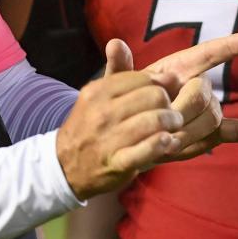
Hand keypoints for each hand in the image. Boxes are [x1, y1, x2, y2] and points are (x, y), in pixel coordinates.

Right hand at [54, 69, 183, 199]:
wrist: (65, 165)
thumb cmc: (89, 126)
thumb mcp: (97, 95)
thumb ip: (124, 74)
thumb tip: (165, 73)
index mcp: (97, 91)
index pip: (143, 79)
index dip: (161, 85)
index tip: (165, 93)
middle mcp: (102, 112)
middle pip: (154, 97)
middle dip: (169, 104)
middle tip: (171, 112)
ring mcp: (109, 138)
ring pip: (156, 120)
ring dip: (171, 123)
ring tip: (172, 127)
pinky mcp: (119, 162)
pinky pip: (149, 148)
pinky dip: (163, 144)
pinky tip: (168, 142)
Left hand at [104, 33, 237, 160]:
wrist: (128, 135)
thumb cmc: (123, 102)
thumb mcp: (115, 85)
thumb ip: (118, 67)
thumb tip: (114, 44)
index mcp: (177, 68)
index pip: (208, 53)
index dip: (230, 45)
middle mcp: (197, 85)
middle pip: (205, 93)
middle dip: (186, 108)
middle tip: (166, 120)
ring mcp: (206, 109)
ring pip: (211, 116)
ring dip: (192, 130)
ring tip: (168, 140)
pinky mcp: (211, 132)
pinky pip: (235, 131)